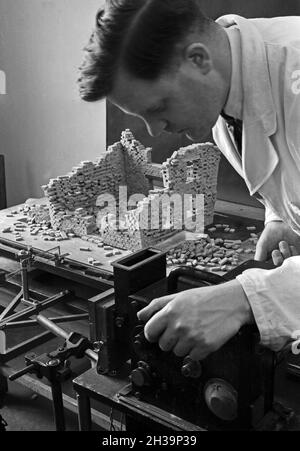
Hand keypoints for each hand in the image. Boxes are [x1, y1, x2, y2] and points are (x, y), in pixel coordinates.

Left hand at [137, 280, 252, 360]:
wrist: (231, 302)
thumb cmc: (207, 298)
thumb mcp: (179, 296)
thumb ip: (157, 305)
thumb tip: (141, 315)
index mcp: (171, 312)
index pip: (150, 331)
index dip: (153, 333)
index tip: (158, 333)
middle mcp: (179, 325)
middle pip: (163, 345)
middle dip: (170, 339)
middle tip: (181, 330)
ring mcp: (192, 337)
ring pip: (177, 352)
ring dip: (184, 346)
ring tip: (193, 332)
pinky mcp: (204, 347)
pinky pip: (192, 357)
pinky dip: (196, 351)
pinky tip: (201, 337)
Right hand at [255, 221, 299, 265]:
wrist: (282, 223)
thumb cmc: (270, 234)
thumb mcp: (261, 246)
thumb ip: (259, 257)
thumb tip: (255, 269)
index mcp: (269, 262)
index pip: (269, 271)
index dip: (270, 269)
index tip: (269, 262)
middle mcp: (279, 262)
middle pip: (279, 269)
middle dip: (278, 260)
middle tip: (275, 251)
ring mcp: (288, 259)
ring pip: (288, 263)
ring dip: (285, 253)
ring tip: (282, 243)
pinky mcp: (296, 256)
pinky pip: (296, 259)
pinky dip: (293, 253)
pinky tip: (290, 246)